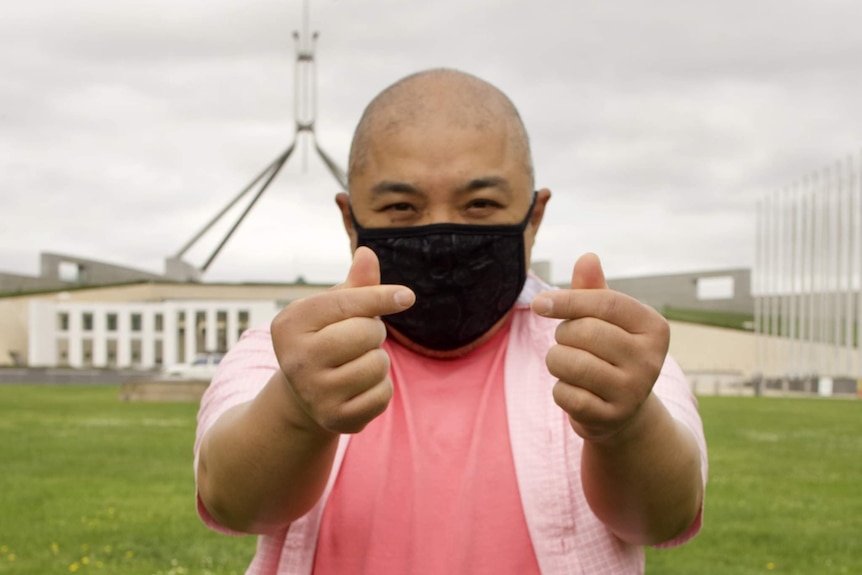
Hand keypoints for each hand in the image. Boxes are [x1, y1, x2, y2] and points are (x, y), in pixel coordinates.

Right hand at [271, 246, 414, 434]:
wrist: (305, 394)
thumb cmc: (325, 337)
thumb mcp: (334, 308)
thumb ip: (355, 284)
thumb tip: (367, 254)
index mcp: (291, 323)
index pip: (346, 302)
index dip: (381, 296)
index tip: (407, 296)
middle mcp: (295, 359)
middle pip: (365, 333)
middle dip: (374, 332)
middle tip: (359, 339)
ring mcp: (313, 392)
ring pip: (377, 364)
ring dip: (378, 361)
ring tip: (357, 363)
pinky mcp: (334, 418)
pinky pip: (382, 394)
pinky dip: (380, 388)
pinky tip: (359, 387)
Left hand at [530, 253, 669, 442]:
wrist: (622, 411)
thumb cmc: (608, 352)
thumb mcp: (605, 320)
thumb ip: (592, 290)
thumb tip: (587, 257)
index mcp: (655, 327)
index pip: (605, 303)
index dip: (567, 300)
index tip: (539, 304)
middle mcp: (651, 360)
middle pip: (584, 331)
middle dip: (563, 335)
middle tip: (570, 343)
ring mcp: (634, 391)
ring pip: (569, 363)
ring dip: (556, 361)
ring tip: (569, 365)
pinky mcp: (612, 418)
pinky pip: (565, 394)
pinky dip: (560, 390)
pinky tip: (576, 391)